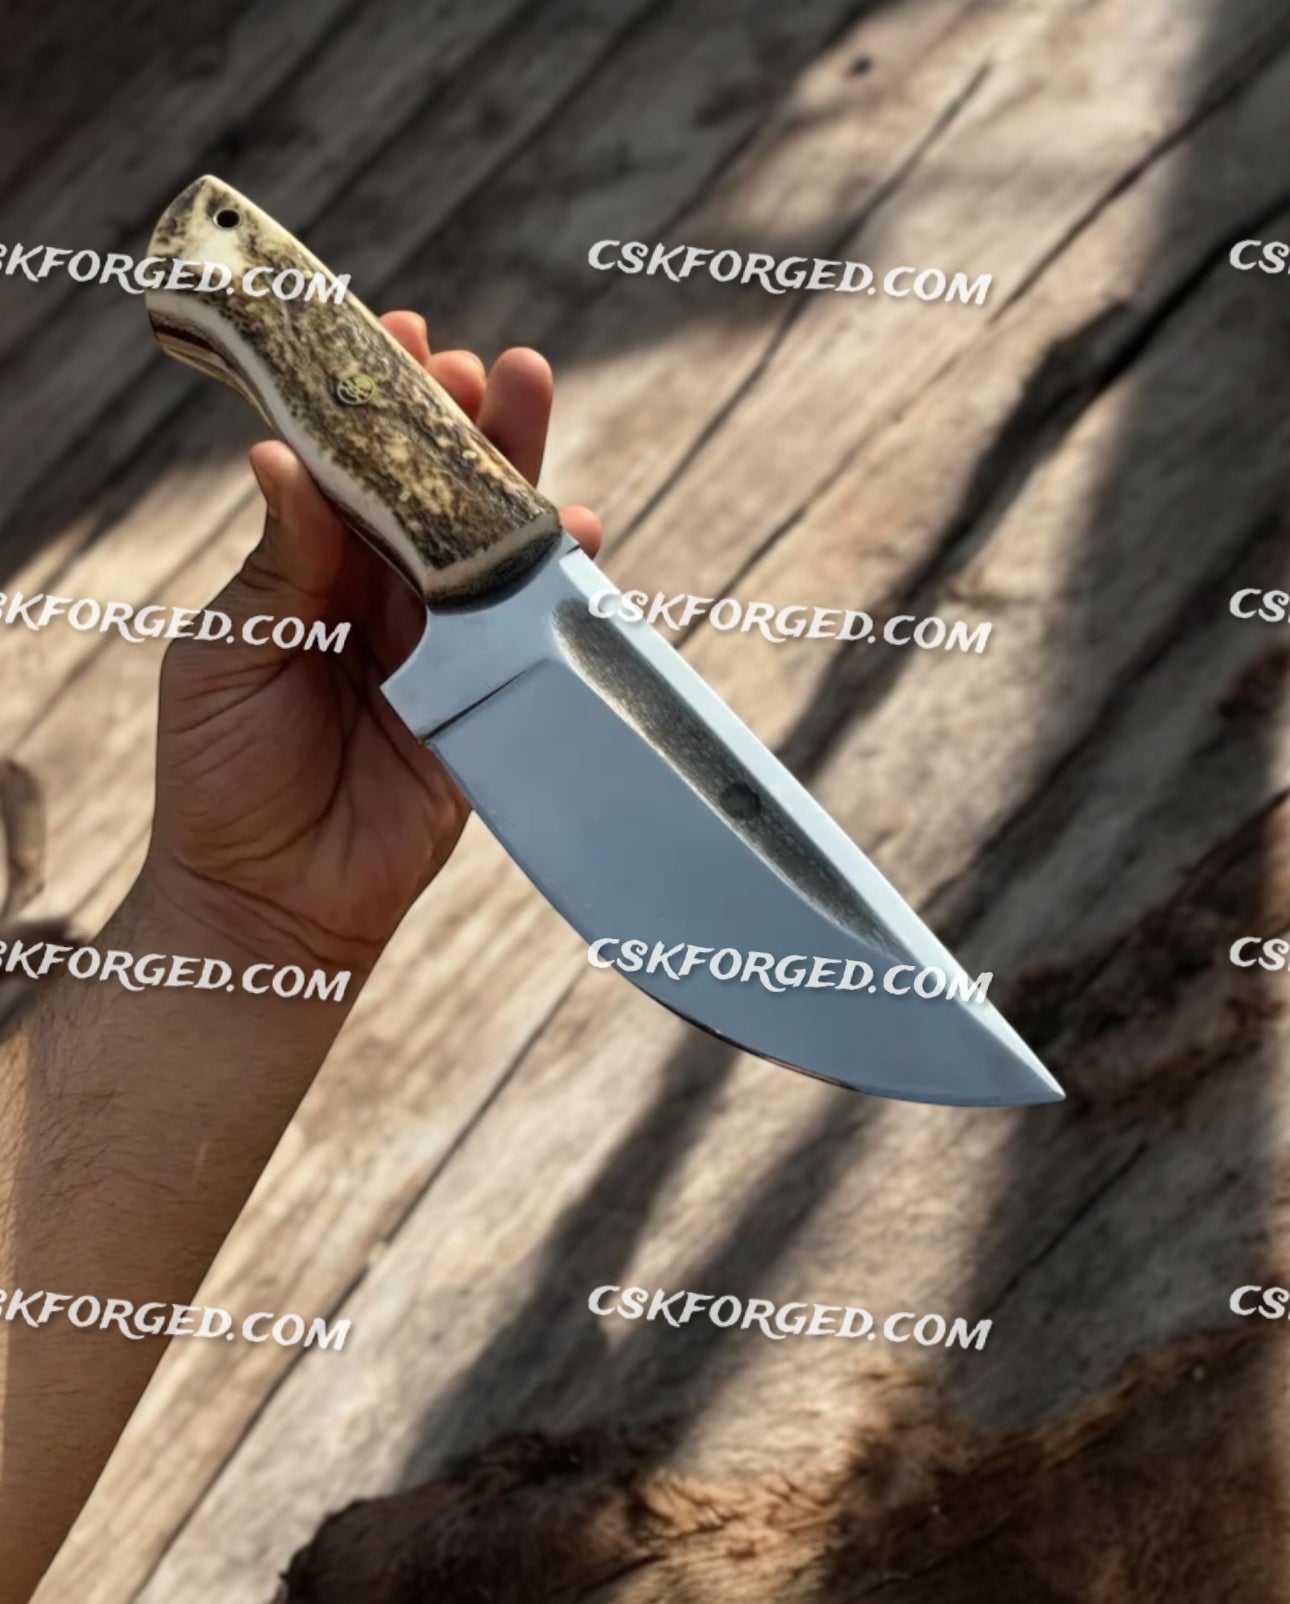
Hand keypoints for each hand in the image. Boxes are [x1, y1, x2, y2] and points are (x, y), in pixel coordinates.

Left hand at [148, 312, 601, 974]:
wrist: (269, 896)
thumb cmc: (222, 772)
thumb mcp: (229, 653)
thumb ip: (279, 565)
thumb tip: (282, 459)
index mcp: (312, 574)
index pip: (352, 472)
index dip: (375, 408)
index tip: (398, 337)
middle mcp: (382, 599)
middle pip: (434, 496)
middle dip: (463, 425)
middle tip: (489, 363)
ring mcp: (441, 650)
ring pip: (487, 548)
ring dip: (516, 477)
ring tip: (532, 403)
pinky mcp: (485, 703)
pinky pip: (527, 633)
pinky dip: (556, 582)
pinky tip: (577, 529)